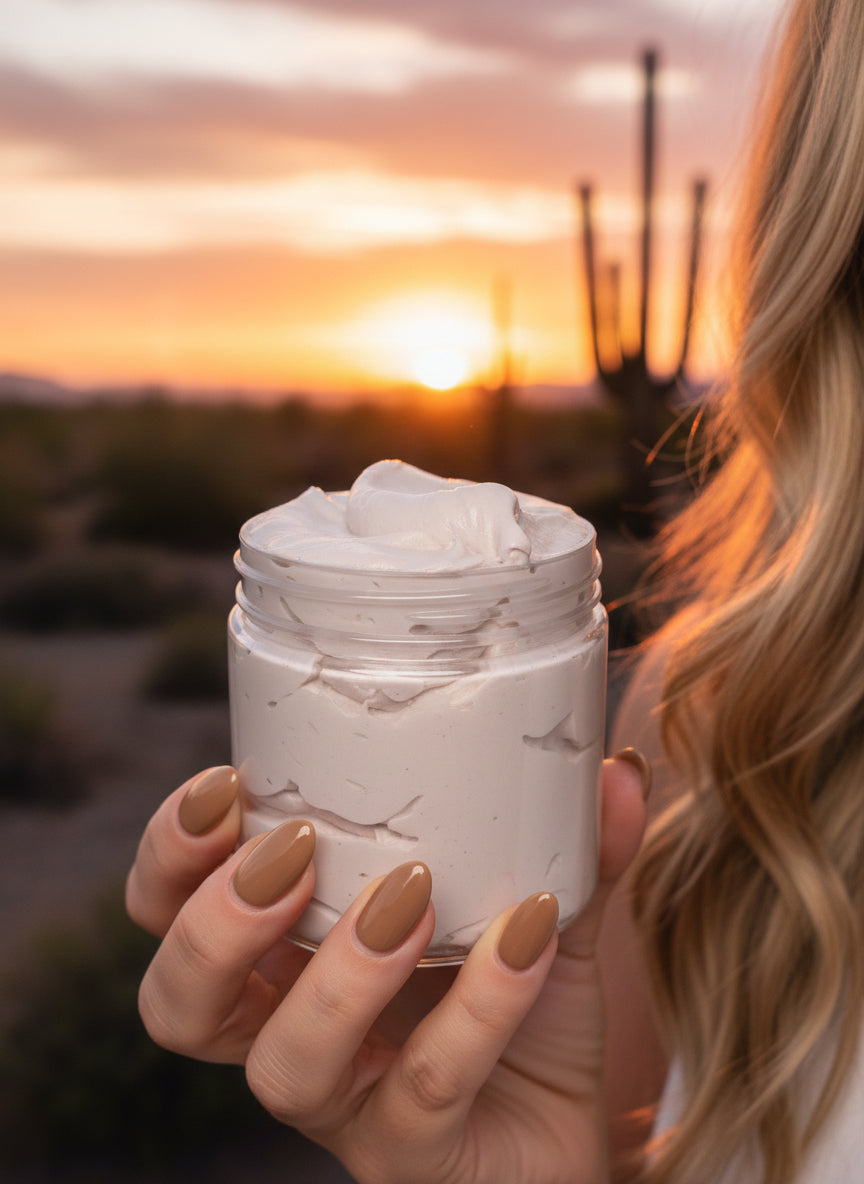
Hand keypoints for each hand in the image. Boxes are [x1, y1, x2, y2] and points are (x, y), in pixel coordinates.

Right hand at [126, 756, 648, 1183]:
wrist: (575, 1129)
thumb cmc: (523, 1009)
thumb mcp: (533, 906)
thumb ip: (565, 839)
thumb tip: (612, 766)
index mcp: (285, 956)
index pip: (171, 914)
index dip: (169, 856)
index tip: (226, 785)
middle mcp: (294, 1032)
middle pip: (179, 1005)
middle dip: (214, 922)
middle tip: (291, 852)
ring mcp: (351, 1105)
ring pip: (285, 1066)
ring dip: (338, 973)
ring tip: (409, 897)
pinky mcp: (417, 1157)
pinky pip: (425, 1088)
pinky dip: (478, 1004)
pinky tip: (529, 934)